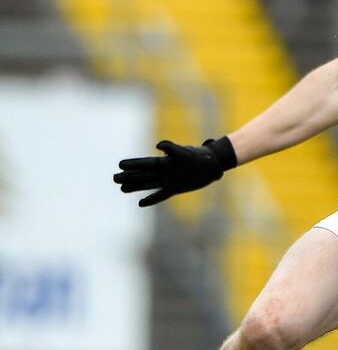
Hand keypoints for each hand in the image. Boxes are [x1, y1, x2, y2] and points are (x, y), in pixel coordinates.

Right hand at [113, 136, 236, 206]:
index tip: (120, 164)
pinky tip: (140, 203)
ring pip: (148, 184)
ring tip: (121, 188)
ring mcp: (168, 180)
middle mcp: (164, 171)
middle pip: (143, 174)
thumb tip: (158, 146)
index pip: (145, 163)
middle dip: (129, 176)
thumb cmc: (199, 156)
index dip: (133, 164)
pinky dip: (151, 199)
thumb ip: (171, 148)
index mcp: (165, 161)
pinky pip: (161, 195)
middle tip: (114, 178)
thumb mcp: (185, 152)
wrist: (212, 165)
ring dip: (135, 186)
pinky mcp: (175, 189)